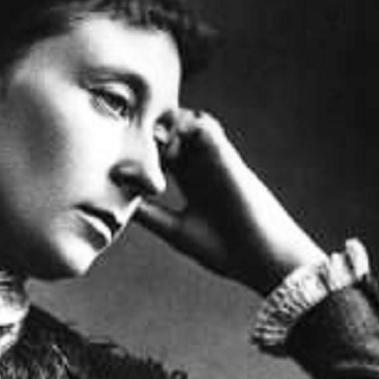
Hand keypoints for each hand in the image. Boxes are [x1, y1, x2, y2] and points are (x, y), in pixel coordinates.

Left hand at [136, 110, 325, 294]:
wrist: (259, 256)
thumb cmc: (224, 249)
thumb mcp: (176, 230)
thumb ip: (151, 216)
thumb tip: (121, 207)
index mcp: (190, 181)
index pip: (162, 153)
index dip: (141, 151)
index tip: (118, 160)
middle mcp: (200, 166)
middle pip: (171, 132)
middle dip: (147, 132)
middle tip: (125, 145)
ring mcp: (212, 159)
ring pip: (186, 122)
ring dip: (164, 127)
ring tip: (146, 146)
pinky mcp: (224, 156)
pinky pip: (205, 126)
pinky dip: (184, 126)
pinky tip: (166, 145)